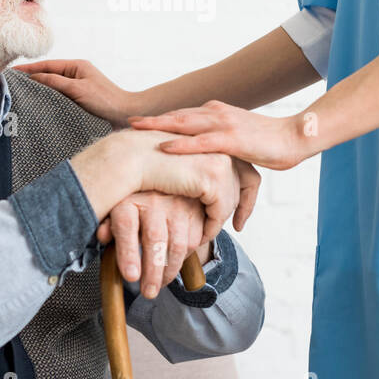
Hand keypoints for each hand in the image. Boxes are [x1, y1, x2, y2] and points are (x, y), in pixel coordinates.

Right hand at [13, 58, 140, 127]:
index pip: (47, 65)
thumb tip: (34, 77)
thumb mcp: (78, 89)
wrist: (126, 115)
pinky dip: (48, 98)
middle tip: (11, 82)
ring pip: (53, 85)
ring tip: (19, 93)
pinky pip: (59, 96)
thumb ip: (55, 82)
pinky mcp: (79, 99)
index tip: (11, 71)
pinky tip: (38, 104)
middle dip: (31, 77)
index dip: (29, 68)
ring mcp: (78, 86)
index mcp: (77, 66)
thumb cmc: (106, 100)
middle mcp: (76, 74)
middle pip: (48, 74)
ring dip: (39, 88)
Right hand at [69, 129, 253, 244]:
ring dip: (218, 221)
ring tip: (204, 235)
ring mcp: (220, 162)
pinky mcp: (212, 178)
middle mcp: (224, 149)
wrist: (132, 156)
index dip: (246, 196)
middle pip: (242, 187)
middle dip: (236, 210)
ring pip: (230, 201)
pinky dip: (210, 228)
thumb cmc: (148, 161)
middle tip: (230, 228)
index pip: (246, 172)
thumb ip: (200, 171)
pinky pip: (219, 213)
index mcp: (219, 140)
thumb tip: (209, 192)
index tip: (240, 217)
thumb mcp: (183, 163)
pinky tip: (198, 237)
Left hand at [94, 192, 205, 298]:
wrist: (163, 184)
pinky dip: (184, 259)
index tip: (131, 277)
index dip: (128, 253)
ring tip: (160, 285)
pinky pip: (193, 242)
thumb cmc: (134, 206)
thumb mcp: (116, 213)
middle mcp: (153, 200)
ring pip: (177, 245)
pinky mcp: (195, 212)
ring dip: (170, 271)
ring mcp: (176, 205)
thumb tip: (102, 236)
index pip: (126, 226)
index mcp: (128, 200)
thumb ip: (109, 226)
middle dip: (152, 272)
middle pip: (154, 239)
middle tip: (148, 293)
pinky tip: (173, 264)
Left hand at [129, 100, 312, 171]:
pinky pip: (202, 142)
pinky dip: (181, 144)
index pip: (183, 115)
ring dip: (158, 126)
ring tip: (136, 129)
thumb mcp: (239, 138)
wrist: (296, 137)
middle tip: (129, 121)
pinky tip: (164, 147)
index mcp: (217, 113)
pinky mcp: (233, 139)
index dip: (161, 119)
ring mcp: (224, 124)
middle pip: (177, 116)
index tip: (140, 123)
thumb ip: (220, 141)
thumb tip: (206, 153)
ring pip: (184, 124)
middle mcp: (217, 113)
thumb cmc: (270, 142)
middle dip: (152, 119)